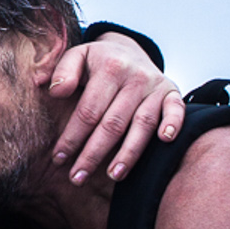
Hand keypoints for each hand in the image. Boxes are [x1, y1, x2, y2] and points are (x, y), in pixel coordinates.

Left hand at [49, 32, 183, 184]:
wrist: (129, 50)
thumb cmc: (98, 62)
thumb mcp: (77, 56)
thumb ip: (62, 70)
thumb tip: (53, 90)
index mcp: (109, 68)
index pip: (88, 110)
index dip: (72, 136)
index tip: (59, 158)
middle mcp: (135, 77)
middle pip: (112, 123)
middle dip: (93, 154)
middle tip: (77, 178)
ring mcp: (155, 86)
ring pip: (142, 124)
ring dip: (128, 153)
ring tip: (113, 176)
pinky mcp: (171, 93)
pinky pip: (176, 110)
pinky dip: (173, 124)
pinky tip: (164, 141)